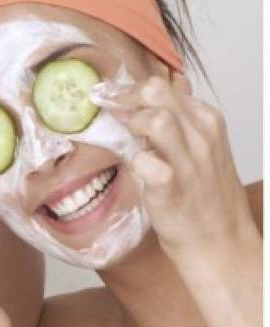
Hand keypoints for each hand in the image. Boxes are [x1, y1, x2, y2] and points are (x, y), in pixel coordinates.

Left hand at [112, 74, 256, 259]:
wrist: (218, 240)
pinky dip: (135, 161)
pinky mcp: (171, 189)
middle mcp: (200, 136)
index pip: (162, 86)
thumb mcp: (198, 145)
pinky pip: (147, 163)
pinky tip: (134, 167)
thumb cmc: (201, 192)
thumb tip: (147, 92)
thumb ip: (177, 119)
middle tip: (110, 114)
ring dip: (131, 125)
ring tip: (126, 140)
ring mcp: (188, 162)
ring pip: (156, 120)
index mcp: (206, 120)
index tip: (108, 98)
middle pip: (156, 93)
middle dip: (125, 99)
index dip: (128, 91)